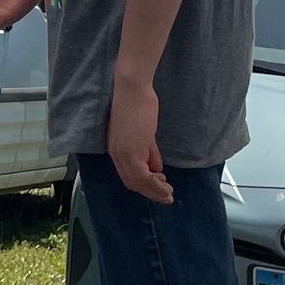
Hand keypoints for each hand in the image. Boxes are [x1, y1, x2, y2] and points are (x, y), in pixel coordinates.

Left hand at [107, 79, 171, 202]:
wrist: (132, 88)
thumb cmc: (137, 104)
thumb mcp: (144, 133)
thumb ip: (148, 151)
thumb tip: (156, 167)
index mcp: (116, 149)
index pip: (128, 175)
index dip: (144, 185)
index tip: (159, 185)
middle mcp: (116, 154)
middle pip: (132, 182)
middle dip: (151, 192)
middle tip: (166, 195)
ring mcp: (123, 153)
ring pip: (138, 182)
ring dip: (155, 190)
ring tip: (169, 192)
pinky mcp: (132, 150)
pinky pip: (143, 176)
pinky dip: (155, 183)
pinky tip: (164, 182)